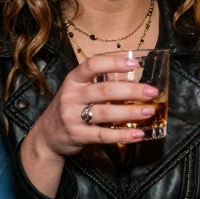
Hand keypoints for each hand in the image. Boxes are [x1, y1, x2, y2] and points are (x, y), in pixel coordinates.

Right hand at [28, 52, 158, 159]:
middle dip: (131, 91)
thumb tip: (133, 71)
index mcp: (74, 79)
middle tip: (152, 92)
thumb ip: (98, 81)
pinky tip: (138, 134)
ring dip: (130, 112)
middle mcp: (72, 96)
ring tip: (149, 111)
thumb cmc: (71, 106)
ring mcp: (72, 116)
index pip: (93, 65)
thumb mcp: (78, 89)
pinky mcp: (77, 135)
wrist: (47, 135)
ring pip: (106, 113)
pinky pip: (103, 135)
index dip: (114, 63)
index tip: (134, 64)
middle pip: (105, 90)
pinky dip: (122, 135)